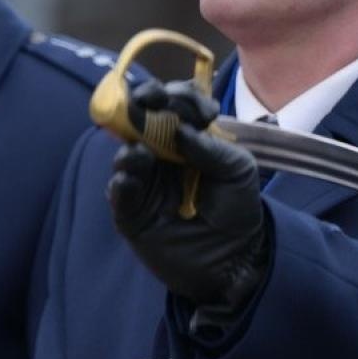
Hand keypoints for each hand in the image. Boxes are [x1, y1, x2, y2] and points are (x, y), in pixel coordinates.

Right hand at [108, 79, 270, 315]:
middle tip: (147, 101)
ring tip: (141, 154)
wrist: (233, 261)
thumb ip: (213, 148)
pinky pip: (118, 191)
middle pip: (143, 118)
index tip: (199, 110)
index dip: (180, 97)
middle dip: (142, 104)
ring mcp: (145, 181)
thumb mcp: (238, 171)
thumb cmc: (238, 210)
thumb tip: (180, 130)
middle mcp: (162, 153)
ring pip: (126, 152)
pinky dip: (121, 182)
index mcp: (190, 138)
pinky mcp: (132, 211)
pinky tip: (130, 180)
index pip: (177, 105)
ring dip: (130, 146)